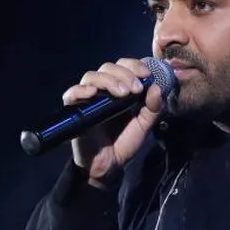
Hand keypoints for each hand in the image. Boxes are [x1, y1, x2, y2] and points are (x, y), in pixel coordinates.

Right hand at [62, 58, 164, 186]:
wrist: (109, 163)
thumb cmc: (125, 141)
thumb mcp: (145, 124)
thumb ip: (153, 108)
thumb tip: (157, 88)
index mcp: (120, 88)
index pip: (124, 66)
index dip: (135, 66)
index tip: (147, 75)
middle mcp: (103, 89)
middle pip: (108, 67)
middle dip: (125, 74)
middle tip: (136, 89)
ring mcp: (88, 98)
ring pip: (92, 76)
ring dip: (109, 81)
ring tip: (123, 94)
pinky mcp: (74, 109)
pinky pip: (72, 93)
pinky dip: (82, 89)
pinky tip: (94, 93)